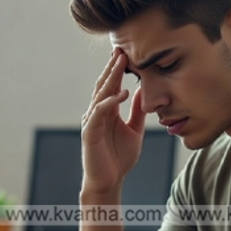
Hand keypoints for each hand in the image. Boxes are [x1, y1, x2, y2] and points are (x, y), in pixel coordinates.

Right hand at [80, 49, 147, 195]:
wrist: (109, 181)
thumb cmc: (119, 159)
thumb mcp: (134, 131)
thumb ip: (137, 112)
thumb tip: (140, 92)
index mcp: (108, 111)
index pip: (111, 85)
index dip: (118, 70)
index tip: (127, 53)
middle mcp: (97, 113)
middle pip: (103, 85)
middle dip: (112, 67)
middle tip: (121, 49)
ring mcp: (92, 121)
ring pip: (100, 94)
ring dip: (111, 78)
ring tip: (121, 63)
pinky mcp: (90, 132)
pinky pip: (99, 112)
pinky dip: (110, 101)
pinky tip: (122, 93)